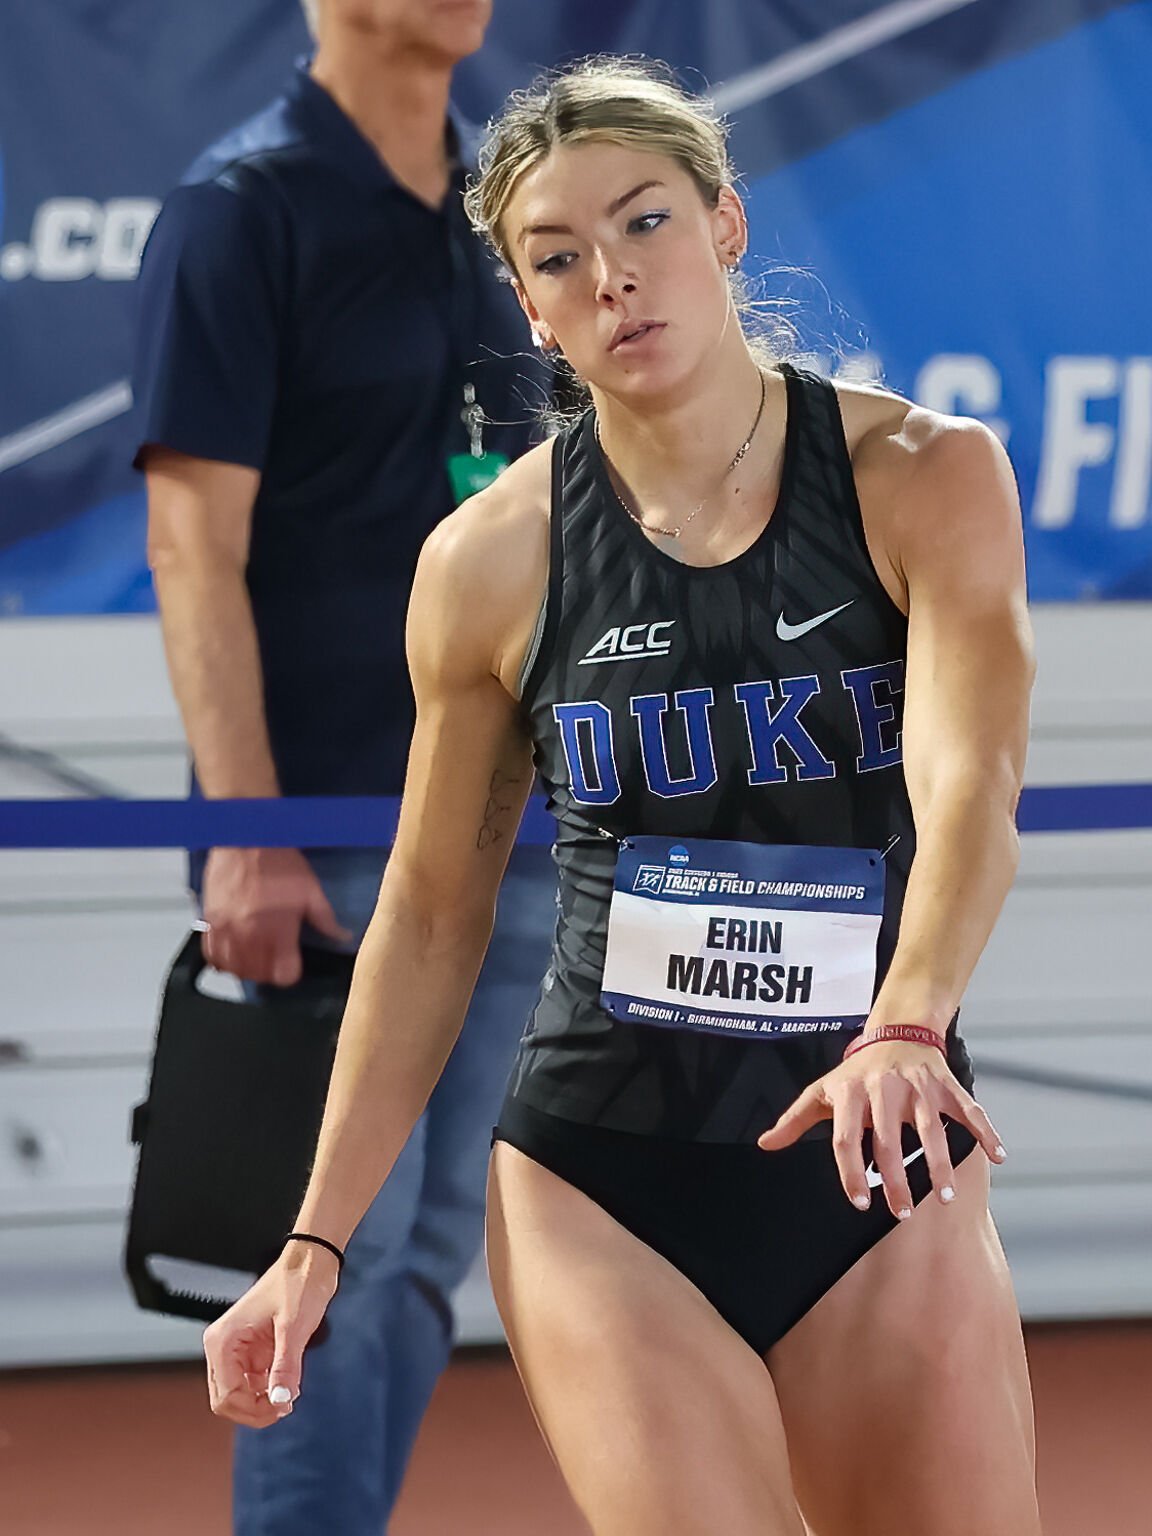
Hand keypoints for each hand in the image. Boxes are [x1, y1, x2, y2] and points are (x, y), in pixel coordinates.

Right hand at [201, 846, 351, 984]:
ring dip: (246, 969)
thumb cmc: (279, 861)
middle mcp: (250, 933)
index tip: (292, 965)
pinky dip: (223, 960)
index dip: (290, 973)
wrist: (247, 838)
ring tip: (256, 958)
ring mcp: (227, 929)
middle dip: (270, 972)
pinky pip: (212, 954)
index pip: (283, 975)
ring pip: (234, 969)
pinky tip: (234, 953)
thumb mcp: (311, 890)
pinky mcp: (210, 921)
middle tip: (275, 960)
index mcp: (279, 928)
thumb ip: (326, 920)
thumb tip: (342, 937)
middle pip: (258, 976)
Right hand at [203, 1245, 338, 1426]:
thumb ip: (285, 1366)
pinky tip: (288, 1385)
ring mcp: (237, 1349)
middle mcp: (223, 1346)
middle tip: (285, 1407)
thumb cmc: (298, 1283)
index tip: (282, 1407)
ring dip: (261, 1402)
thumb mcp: (294, 1327)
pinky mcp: (252, 1350)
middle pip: (227, 1399)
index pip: (225, 1395)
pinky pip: (253, 1382)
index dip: (252, 1409)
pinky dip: (268, 1390)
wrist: (311, 1261)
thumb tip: (280, 1400)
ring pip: (239, 1394)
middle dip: (254, 1409)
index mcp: (222, 1340)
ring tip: (289, 1396)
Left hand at [756, 1038, 1005, 1218]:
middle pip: (888, 1140)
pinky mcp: (946, 1085)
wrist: (896, 1032)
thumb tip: (765, 1144)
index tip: (860, 1202)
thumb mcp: (821, 1091)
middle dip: (896, 1178)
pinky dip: (986, 1131)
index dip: (850, 1171)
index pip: (847, 1137)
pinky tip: (998, 1156)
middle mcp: (884, 1089)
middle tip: (902, 1212)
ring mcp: (918, 1087)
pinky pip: (969, 1109)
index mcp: (851, 1094)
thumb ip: (795, 1120)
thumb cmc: (855, 1073)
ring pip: (931, 1129)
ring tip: (945, 1195)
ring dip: (939, 1164)